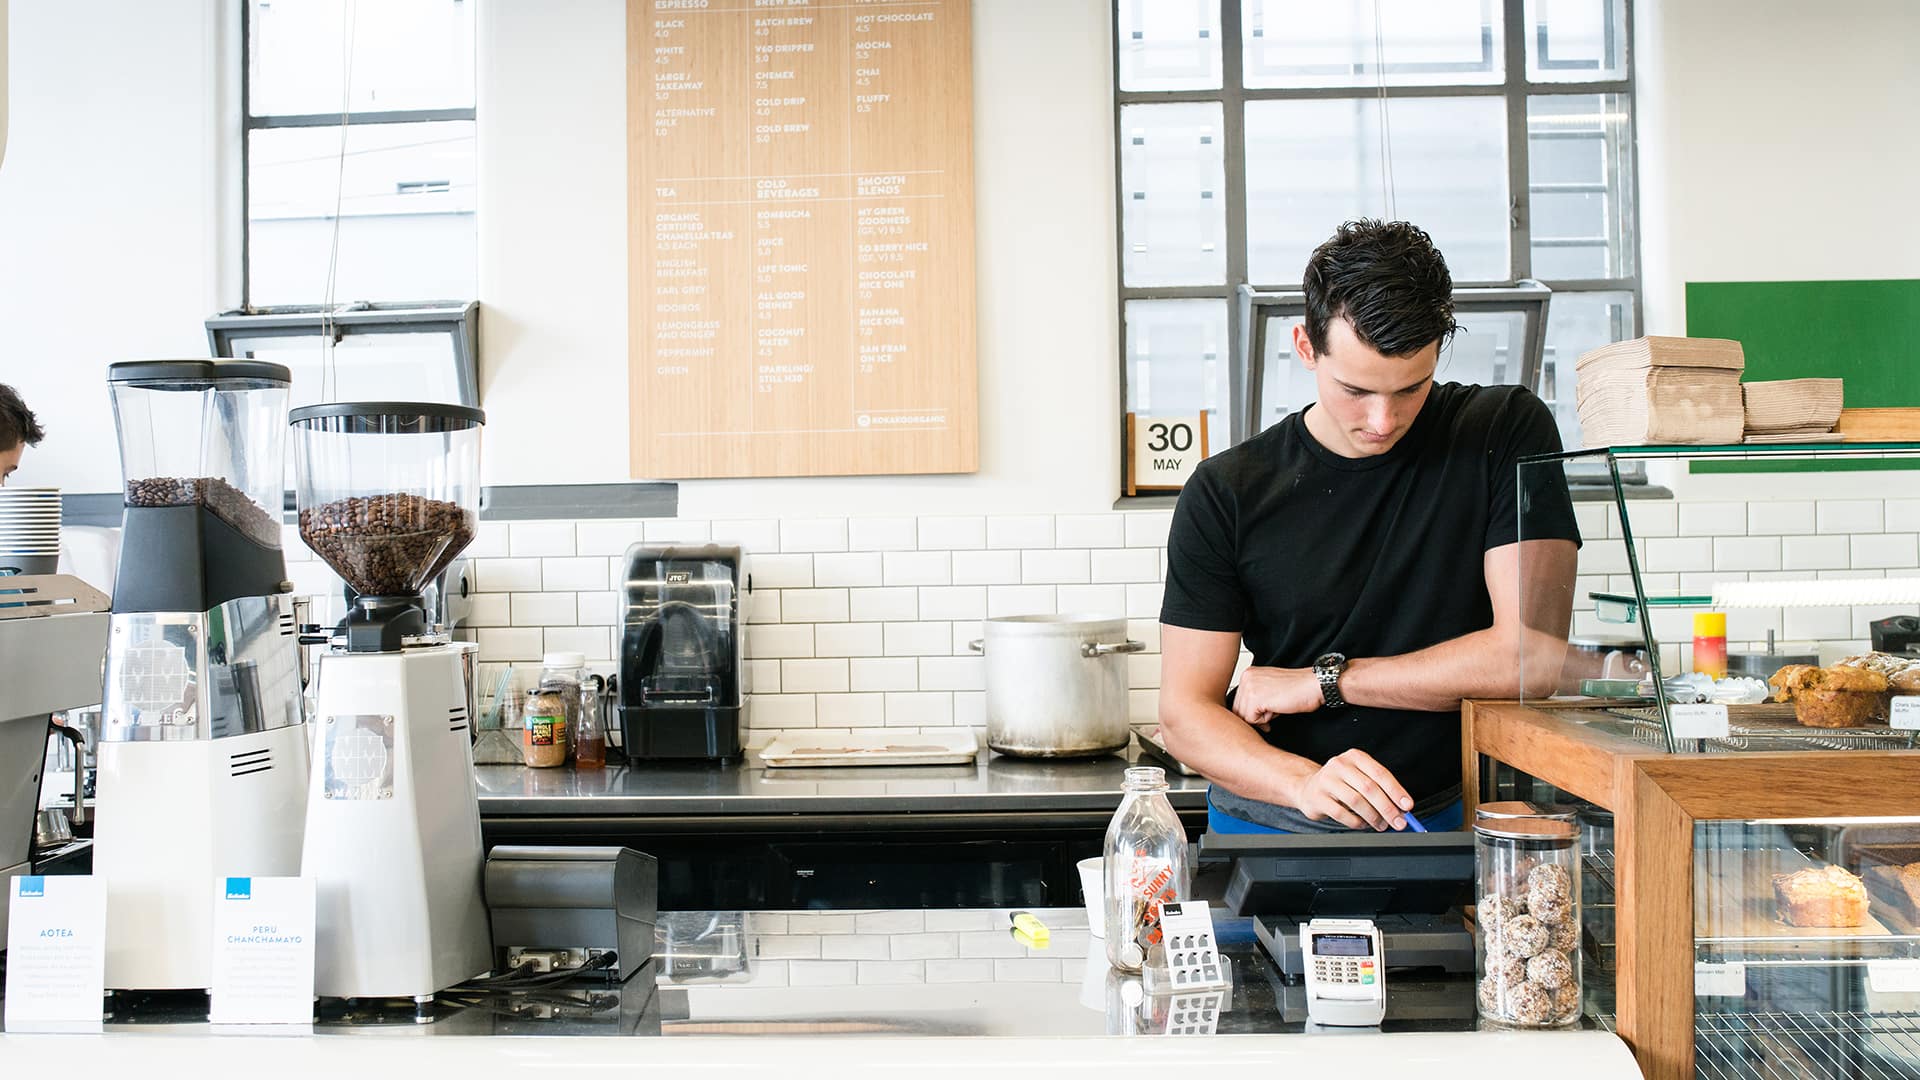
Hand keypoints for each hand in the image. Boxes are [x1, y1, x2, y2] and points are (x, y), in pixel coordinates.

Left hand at [1230, 666, 1322, 730]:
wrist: (1313, 686)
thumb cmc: (1297, 688)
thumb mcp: (1269, 687)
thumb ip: (1255, 696)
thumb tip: (1244, 715)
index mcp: (1249, 673)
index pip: (1238, 700)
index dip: (1251, 711)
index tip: (1265, 713)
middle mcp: (1246, 677)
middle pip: (1238, 709)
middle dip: (1254, 716)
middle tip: (1272, 713)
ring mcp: (1249, 687)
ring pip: (1244, 716)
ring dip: (1261, 718)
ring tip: (1276, 708)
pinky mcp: (1256, 698)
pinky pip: (1252, 720)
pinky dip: (1265, 721)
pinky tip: (1277, 710)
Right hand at [1287, 749, 1415, 831]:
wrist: (1308, 787)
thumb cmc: (1341, 784)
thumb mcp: (1361, 778)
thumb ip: (1380, 790)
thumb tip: (1401, 809)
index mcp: (1355, 757)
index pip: (1380, 773)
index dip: (1396, 791)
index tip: (1407, 806)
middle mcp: (1339, 765)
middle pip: (1369, 788)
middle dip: (1387, 808)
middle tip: (1399, 822)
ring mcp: (1326, 780)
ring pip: (1356, 801)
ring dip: (1373, 817)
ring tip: (1381, 825)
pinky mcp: (1317, 797)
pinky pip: (1342, 814)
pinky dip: (1357, 822)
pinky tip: (1363, 824)